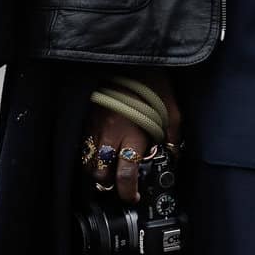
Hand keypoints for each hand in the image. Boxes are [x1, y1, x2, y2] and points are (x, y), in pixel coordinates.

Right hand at [84, 73, 181, 206]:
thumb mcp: (172, 109)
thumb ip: (172, 134)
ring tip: (107, 170)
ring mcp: (94, 126)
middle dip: (108, 183)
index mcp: (133, 134)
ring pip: (87, 161)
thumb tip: (173, 153)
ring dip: (96, 170)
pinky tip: (97, 152)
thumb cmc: (152, 82)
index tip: (131, 196)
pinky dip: (87, 154)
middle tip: (118, 183)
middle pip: (101, 172)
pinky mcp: (85, 117)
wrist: (129, 58)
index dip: (127, 190)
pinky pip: (81, 144)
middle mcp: (110, 134)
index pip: (125, 173)